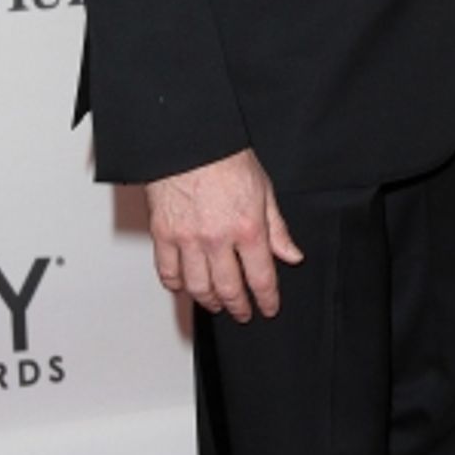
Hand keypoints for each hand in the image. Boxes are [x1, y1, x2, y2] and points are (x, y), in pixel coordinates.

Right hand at [145, 148, 303, 320]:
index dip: (267, 299)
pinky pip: (167, 272)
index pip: (261, 278)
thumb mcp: (264, 190)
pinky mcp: (163, 235)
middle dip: (238, 306)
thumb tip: (291, 255)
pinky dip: (177, 285)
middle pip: (229, 289)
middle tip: (243, 313)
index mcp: (247, 228)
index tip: (268, 308)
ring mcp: (188, 240)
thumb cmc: (226, 158)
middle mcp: (217, 239)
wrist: (190, 141)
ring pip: (198, 287)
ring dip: (210, 301)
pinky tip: (185, 286)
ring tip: (217, 304)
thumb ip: (277, 229)